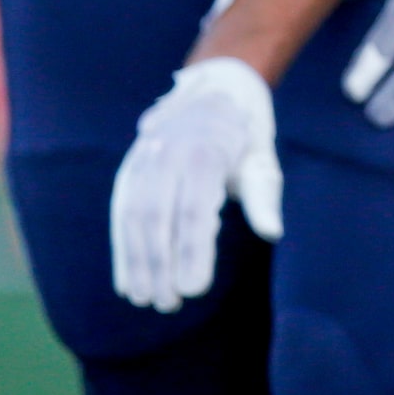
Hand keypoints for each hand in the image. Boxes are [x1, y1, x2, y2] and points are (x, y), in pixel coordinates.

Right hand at [110, 57, 283, 312]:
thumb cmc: (246, 138)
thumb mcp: (262, 161)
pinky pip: (121, 211)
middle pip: (157, 217)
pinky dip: (123, 248)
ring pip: (132, 215)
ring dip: (136, 262)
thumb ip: (263, 196)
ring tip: (145, 299)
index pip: (193, 211)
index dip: (191, 252)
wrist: (217, 90)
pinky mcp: (130, 167)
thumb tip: (272, 232)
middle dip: (159, 265)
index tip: (193, 290)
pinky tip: (128, 281)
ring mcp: (144, 158)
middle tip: (168, 304)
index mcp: (205, 151)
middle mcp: (168, 152)